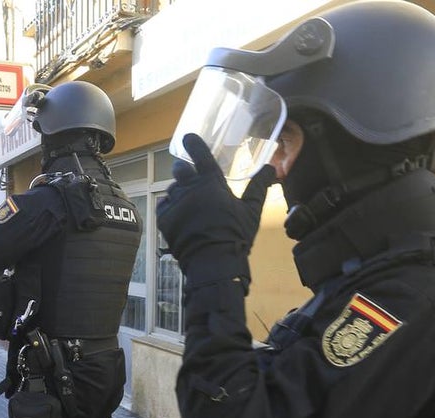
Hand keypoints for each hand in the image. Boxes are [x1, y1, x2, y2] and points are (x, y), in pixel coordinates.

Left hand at [156, 134, 275, 279]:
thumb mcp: (251, 210)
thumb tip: (270, 168)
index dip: (193, 143)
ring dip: (179, 193)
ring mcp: (176, 202)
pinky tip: (180, 216)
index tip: (188, 138)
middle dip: (184, 172)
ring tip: (189, 207)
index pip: (199, 154)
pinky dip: (170, 208)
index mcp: (212, 182)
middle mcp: (190, 188)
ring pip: (172, 189)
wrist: (214, 262)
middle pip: (180, 169)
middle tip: (190, 180)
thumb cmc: (235, 235)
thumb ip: (259, 186)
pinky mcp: (164, 218)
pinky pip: (163, 205)